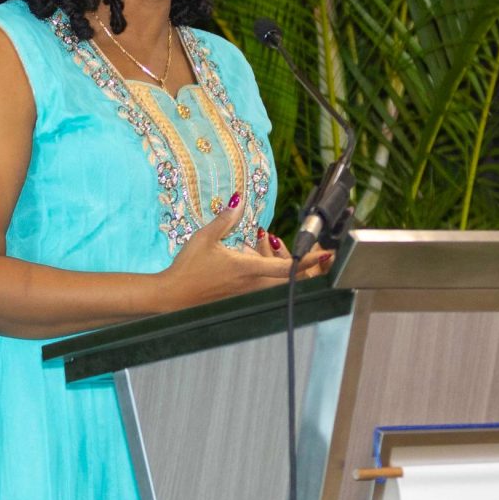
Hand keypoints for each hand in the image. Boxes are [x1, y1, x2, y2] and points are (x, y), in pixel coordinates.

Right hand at [159, 195, 333, 310]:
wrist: (172, 297)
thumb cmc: (187, 268)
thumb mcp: (205, 237)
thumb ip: (226, 218)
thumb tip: (240, 199)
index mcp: (247, 269)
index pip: (287, 267)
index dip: (310, 261)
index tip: (327, 254)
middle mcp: (252, 286)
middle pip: (291, 282)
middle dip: (308, 269)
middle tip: (321, 255)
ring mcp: (247, 295)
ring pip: (279, 286)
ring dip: (289, 273)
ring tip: (291, 256)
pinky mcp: (241, 300)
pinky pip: (265, 290)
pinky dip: (273, 278)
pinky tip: (261, 263)